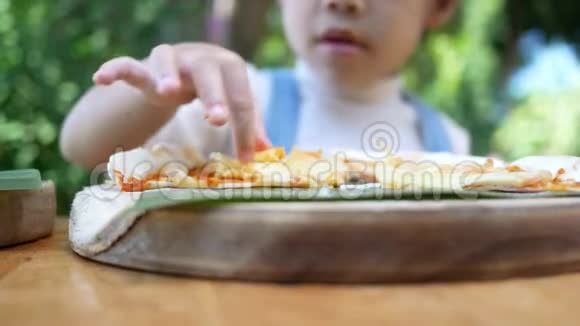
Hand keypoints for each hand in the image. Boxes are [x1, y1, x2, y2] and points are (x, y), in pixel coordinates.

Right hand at [92, 43, 270, 160]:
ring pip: (165, 59)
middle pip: (208, 71)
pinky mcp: (143, 67)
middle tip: (218, 119)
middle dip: (214, 94)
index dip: (244, 128)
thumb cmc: (212, 88)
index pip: (241, 97)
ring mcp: (170, 60)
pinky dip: (115, 68)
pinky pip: (127, 65)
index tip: (246, 159)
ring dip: (166, 75)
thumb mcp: (231, 103)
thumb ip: (248, 124)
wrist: (181, 66)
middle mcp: (199, 58)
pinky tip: (100, 78)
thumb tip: (268, 151)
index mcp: (228, 66)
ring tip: (166, 92)